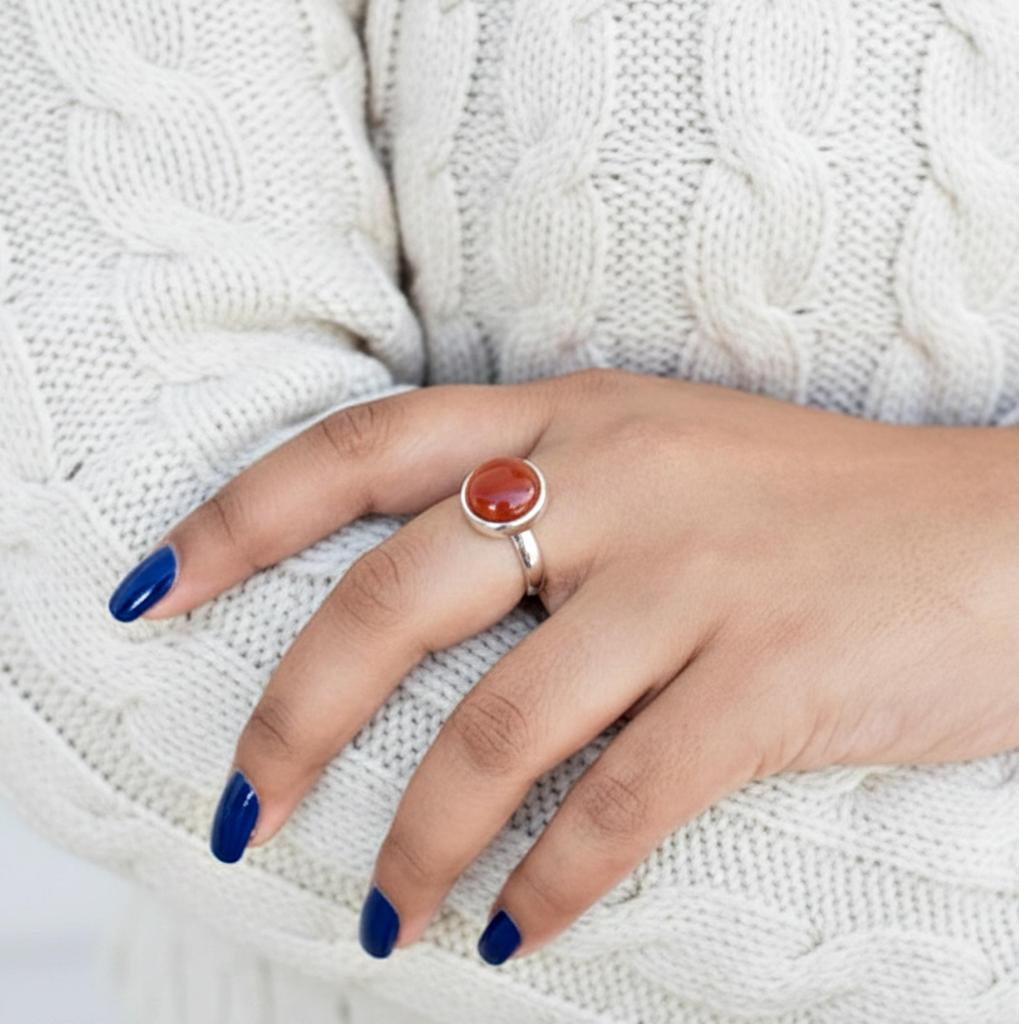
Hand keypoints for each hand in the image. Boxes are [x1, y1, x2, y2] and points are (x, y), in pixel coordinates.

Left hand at [109, 369, 1018, 963]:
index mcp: (569, 417)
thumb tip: (414, 608)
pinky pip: (623, 799)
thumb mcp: (658, 456)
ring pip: (500, 723)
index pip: (361, 449)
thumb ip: (539, 498)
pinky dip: (552, 879)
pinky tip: (513, 934)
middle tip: (242, 810)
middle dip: (297, 713)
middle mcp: (613, 482)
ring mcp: (692, 579)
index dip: (240, 517)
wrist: (999, 532)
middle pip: (394, 595)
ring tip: (382, 919)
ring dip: (421, 838)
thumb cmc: (811, 503)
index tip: (154, 593)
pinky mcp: (769, 677)